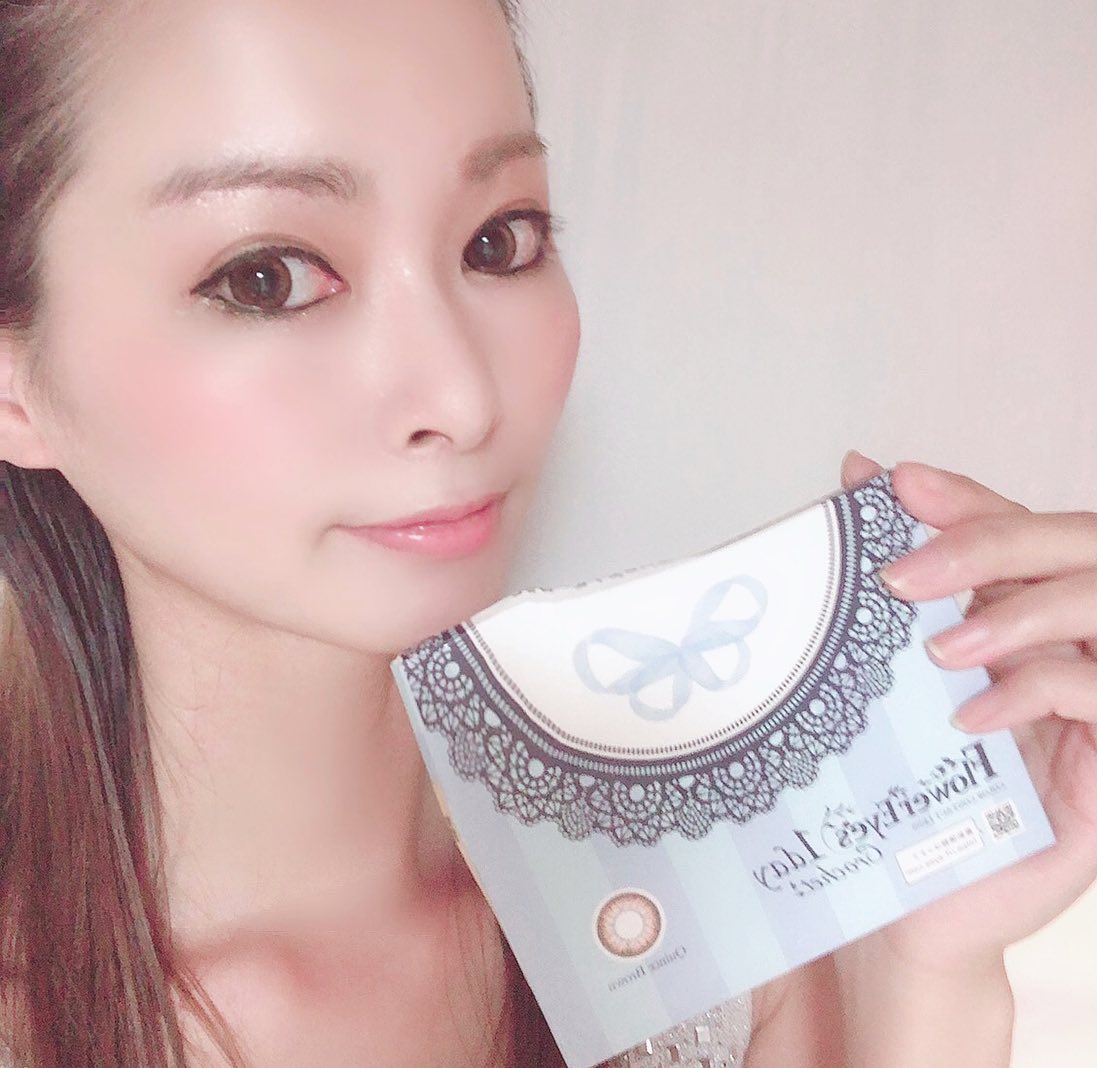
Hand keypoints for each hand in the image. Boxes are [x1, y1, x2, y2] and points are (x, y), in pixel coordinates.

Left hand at [838, 450, 1096, 969]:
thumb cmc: (899, 783)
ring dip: (1018, 614)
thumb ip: (887, 585)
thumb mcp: (887, 677)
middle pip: (1076, 548)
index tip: (896, 485)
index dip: (965, 499)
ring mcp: (1096, 706)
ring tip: (940, 650)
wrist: (911, 898)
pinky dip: (1036, 689)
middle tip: (903, 573)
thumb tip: (854, 472)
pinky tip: (970, 717)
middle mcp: (1071, 644)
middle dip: (989, 543)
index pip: (1017, 526)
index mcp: (1021, 614)